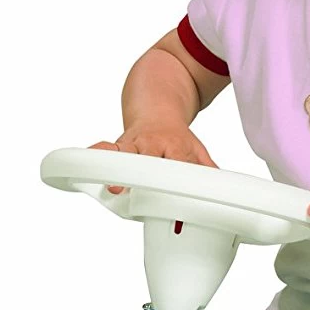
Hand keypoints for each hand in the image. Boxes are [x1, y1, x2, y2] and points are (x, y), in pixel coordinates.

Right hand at [89, 127, 217, 194]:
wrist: (155, 108)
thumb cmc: (174, 136)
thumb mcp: (197, 152)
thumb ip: (208, 174)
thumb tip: (222, 195)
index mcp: (176, 147)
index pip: (179, 164)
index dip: (179, 181)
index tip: (179, 202)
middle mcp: (152, 145)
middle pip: (149, 162)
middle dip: (148, 179)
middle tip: (155, 198)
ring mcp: (133, 146)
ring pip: (124, 155)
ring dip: (119, 171)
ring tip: (115, 188)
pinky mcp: (117, 147)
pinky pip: (105, 150)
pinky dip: (96, 156)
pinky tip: (86, 166)